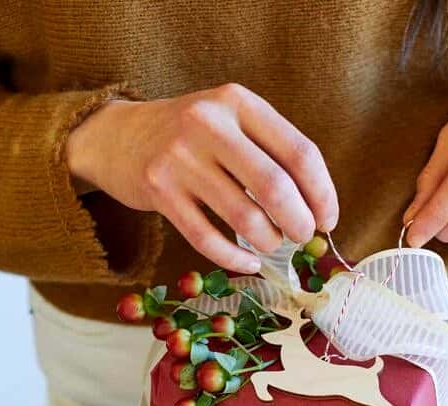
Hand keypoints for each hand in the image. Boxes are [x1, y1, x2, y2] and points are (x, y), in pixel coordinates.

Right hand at [65, 84, 337, 272]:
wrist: (119, 137)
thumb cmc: (191, 138)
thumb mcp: (230, 123)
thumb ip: (269, 152)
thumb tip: (317, 208)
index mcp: (238, 102)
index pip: (299, 152)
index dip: (322, 193)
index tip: (328, 219)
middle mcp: (209, 123)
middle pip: (275, 187)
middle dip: (298, 222)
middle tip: (302, 237)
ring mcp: (180, 158)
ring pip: (243, 216)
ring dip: (268, 241)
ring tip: (271, 244)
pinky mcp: (159, 191)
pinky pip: (207, 238)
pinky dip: (235, 258)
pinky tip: (248, 261)